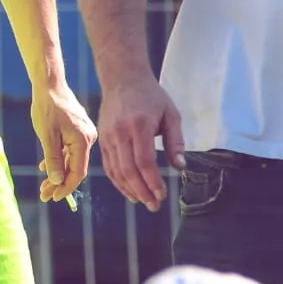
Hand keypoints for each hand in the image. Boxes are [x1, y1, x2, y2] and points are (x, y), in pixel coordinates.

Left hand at [32, 81, 96, 202]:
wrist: (49, 84)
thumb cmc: (47, 108)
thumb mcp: (47, 136)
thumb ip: (53, 159)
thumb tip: (57, 182)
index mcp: (83, 141)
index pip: (77, 172)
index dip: (66, 187)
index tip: (53, 197)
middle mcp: (88, 138)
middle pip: (74, 168)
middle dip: (58, 183)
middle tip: (44, 196)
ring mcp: (83, 134)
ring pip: (71, 159)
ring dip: (57, 172)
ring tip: (43, 186)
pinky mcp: (77, 130)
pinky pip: (69, 149)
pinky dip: (58, 159)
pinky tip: (44, 167)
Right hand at [97, 73, 183, 212]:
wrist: (122, 78)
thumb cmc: (150, 95)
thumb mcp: (171, 114)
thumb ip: (176, 142)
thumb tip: (180, 167)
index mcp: (139, 126)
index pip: (144, 162)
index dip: (153, 182)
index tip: (162, 195)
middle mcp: (120, 133)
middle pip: (129, 170)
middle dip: (142, 191)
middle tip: (154, 205)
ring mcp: (108, 136)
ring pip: (116, 170)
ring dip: (129, 190)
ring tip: (143, 201)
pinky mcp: (102, 139)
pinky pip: (108, 165)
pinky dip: (117, 181)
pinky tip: (128, 190)